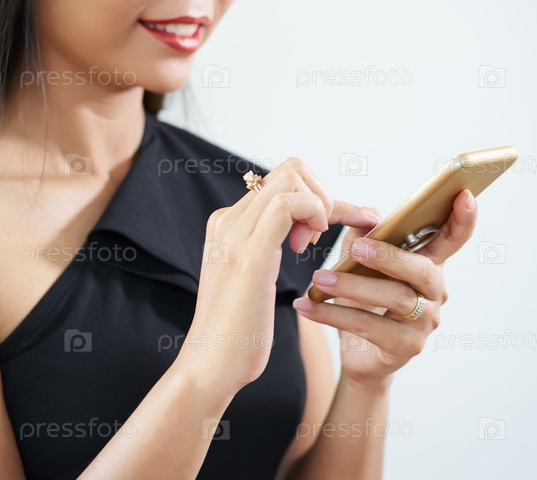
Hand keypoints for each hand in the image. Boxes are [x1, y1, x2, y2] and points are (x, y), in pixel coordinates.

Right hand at [179, 158, 379, 393]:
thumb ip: (264, 248)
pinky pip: (290, 204)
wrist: (210, 365)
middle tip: (320, 238)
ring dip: (321, 205)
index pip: (280, 183)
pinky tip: (313, 245)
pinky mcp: (251, 253)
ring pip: (291, 179)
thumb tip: (296, 233)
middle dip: (322, 195)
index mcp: (228, 224)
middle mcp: (229, 220)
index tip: (326, 230)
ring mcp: (236, 233)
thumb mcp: (251, 278)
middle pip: (289, 170)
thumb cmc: (237, 331)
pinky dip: (316, 213)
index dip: (313, 198)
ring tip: (314, 245)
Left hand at [292, 189, 477, 389]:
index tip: (464, 195)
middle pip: (422, 270)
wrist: (358, 356)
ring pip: (395, 298)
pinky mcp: (407, 347)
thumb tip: (366, 218)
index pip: (453, 239)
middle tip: (356, 248)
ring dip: (353, 286)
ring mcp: (425, 322)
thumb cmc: (365, 303)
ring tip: (319, 279)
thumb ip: (364, 239)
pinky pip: (370, 326)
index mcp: (428, 265)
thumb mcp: (361, 267)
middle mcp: (435, 293)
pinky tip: (308, 307)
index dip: (462, 219)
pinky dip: (334, 314)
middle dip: (389, 256)